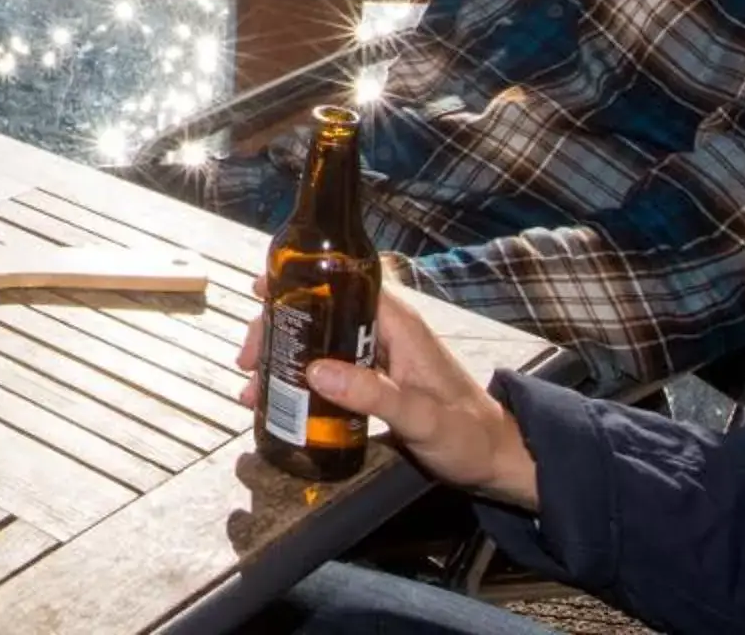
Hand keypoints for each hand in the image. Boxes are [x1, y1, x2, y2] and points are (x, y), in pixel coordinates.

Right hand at [236, 279, 540, 509]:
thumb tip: (314, 370)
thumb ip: (372, 394)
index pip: (341, 284)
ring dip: (284, 359)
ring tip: (253, 387)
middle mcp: (384, 332)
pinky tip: (279, 401)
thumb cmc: (469, 436)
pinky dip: (299, 380)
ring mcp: (378, 356)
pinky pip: (327, 368)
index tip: (261, 290)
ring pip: (318, 342)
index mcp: (397, 325)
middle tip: (248, 360)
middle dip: (278, 330)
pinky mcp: (374, 379)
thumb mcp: (421, 417)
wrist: (496, 462)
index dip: (299, 282)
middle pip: (320, 313)